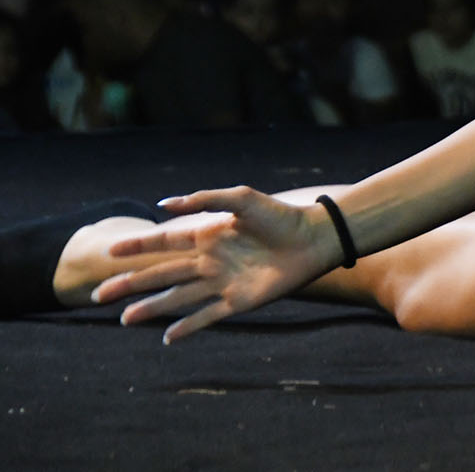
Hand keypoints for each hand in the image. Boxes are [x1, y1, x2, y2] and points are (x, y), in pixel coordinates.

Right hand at [92, 187, 338, 343]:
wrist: (313, 239)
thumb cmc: (279, 215)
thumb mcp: (241, 199)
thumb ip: (205, 200)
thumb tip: (164, 204)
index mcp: (207, 234)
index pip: (164, 242)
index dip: (138, 247)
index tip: (110, 251)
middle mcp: (209, 260)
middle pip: (162, 274)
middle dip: (130, 284)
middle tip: (99, 296)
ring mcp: (222, 282)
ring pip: (177, 298)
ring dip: (151, 309)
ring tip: (124, 319)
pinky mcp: (238, 301)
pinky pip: (207, 316)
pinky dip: (187, 327)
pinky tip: (167, 337)